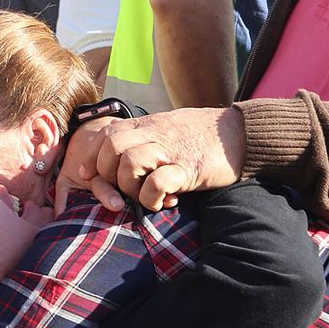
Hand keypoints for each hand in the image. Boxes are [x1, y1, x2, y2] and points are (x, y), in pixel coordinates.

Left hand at [56, 107, 244, 212]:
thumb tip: (114, 142)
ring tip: (143, 196)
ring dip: (130, 187)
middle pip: (111, 148)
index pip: (105, 134)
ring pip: (130, 164)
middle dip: (107, 174)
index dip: (90, 156)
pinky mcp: (188, 169)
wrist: (240, 133)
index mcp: (146, 125)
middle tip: (120, 190)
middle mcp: (154, 134)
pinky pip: (158, 183)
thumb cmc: (201, 134)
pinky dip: (152, 198)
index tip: (88, 174)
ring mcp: (171, 151)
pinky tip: (163, 202)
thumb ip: (141, 133)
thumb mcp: (166, 125)